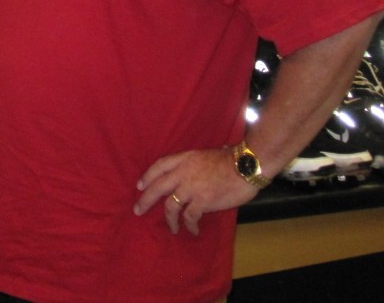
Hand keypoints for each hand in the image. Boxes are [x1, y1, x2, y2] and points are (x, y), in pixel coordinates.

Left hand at [133, 147, 257, 235]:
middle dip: (145, 200)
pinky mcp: (202, 201)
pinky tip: (193, 230)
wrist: (245, 166)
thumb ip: (194, 163)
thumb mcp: (205, 154)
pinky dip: (189, 225)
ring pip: (170, 206)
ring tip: (172, 228)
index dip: (148, 176)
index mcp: (184, 159)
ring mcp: (191, 188)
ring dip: (169, 219)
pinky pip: (190, 217)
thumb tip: (194, 168)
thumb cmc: (230, 159)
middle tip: (138, 210)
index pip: (159, 166)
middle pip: (157, 187)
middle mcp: (183, 173)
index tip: (140, 185)